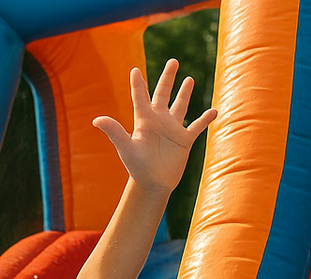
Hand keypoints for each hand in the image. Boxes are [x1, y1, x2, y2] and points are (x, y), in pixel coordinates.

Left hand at [92, 59, 216, 195]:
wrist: (152, 184)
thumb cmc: (137, 167)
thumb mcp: (126, 147)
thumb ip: (114, 131)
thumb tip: (96, 120)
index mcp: (144, 121)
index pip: (140, 98)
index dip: (137, 84)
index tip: (134, 71)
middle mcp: (159, 121)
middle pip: (163, 94)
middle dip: (168, 78)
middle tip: (173, 61)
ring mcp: (172, 129)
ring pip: (180, 105)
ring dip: (184, 93)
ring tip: (189, 79)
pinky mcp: (185, 139)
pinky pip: (197, 126)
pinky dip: (205, 119)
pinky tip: (214, 111)